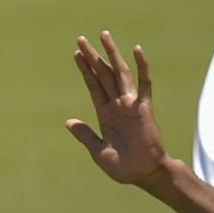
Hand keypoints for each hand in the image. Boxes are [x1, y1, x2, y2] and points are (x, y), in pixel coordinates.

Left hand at [66, 32, 169, 184]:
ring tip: (104, 36)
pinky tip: (136, 50)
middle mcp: (116, 106)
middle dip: (93, 57)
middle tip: (81, 39)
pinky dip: (141, 66)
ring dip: (112, 54)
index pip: (93, 86)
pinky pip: (144, 84)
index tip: (76, 54)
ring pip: (120, 73)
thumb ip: (85, 135)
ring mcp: (130, 105)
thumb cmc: (123, 167)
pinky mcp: (144, 108)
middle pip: (103, 75)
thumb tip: (68, 122)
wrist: (145, 174)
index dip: (85, 70)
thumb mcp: (98, 151)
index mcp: (104, 115)